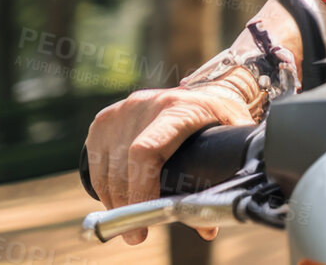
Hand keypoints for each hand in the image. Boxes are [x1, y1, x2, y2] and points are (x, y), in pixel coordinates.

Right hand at [82, 84, 251, 243]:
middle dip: (128, 206)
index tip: (146, 217)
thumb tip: (207, 229)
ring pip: (106, 168)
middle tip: (137, 235)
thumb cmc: (219, 120)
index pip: (146, 151)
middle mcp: (145, 106)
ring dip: (114, 200)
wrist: (205, 90)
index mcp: (178, 109)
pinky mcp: (105, 118)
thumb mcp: (230, 139)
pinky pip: (95, 162)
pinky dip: (103, 186)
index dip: (141, 188)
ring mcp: (122, 111)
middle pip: (124, 166)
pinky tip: (117, 199)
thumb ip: (223, 177)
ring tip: (129, 220)